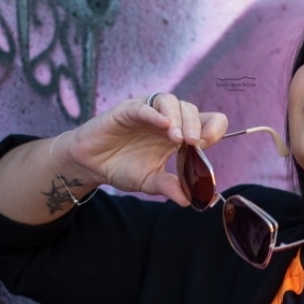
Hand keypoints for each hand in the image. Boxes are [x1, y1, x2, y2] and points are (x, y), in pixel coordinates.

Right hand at [57, 92, 227, 206]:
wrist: (91, 164)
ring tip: (177, 139)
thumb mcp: (149, 182)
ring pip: (171, 102)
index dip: (213, 130)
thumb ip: (169, 187)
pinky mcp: (128, 110)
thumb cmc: (122, 168)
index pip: (207, 121)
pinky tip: (163, 124)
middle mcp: (167, 120)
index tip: (206, 148)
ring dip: (179, 118)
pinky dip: (156, 113)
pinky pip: (145, 105)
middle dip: (196, 126)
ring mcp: (149, 112)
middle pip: (191, 110)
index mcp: (178, 135)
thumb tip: (188, 201)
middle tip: (194, 144)